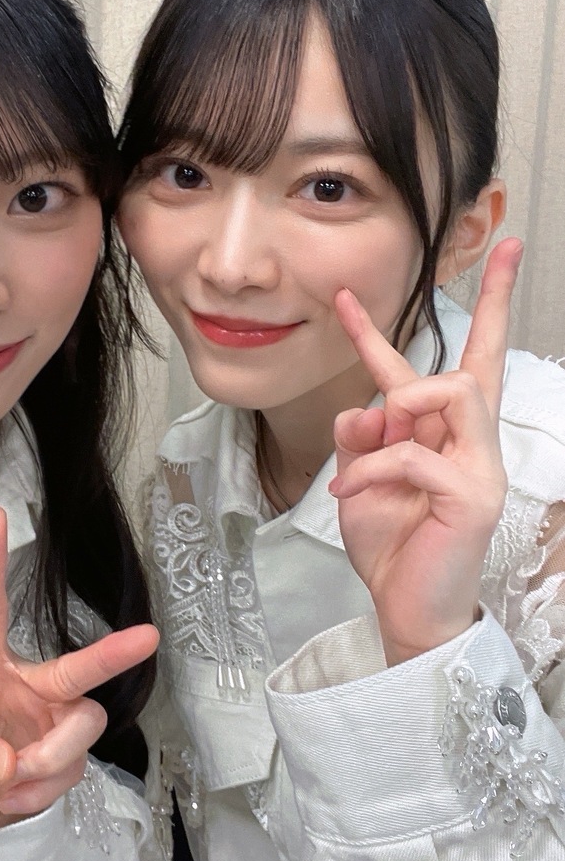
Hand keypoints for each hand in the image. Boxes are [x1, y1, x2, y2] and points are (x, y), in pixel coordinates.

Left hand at [0, 506, 158, 847]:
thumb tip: (3, 764)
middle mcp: (33, 684)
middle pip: (79, 666)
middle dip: (113, 653)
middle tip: (148, 637)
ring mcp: (59, 719)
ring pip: (83, 727)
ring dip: (49, 758)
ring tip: (11, 780)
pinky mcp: (72, 754)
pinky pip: (70, 771)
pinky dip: (38, 791)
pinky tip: (13, 797)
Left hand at [329, 238, 522, 665]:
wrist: (404, 608)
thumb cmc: (390, 545)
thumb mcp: (360, 478)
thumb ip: (362, 435)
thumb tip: (367, 403)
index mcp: (448, 435)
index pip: (461, 365)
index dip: (471, 311)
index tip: (480, 256)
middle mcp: (475, 443)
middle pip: (478, 363)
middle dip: (495, 302)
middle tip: (509, 252)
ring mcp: (481, 468)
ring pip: (449, 393)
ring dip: (399, 410)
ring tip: (374, 447)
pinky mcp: (473, 496)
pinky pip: (413, 454)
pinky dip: (372, 469)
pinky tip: (351, 492)